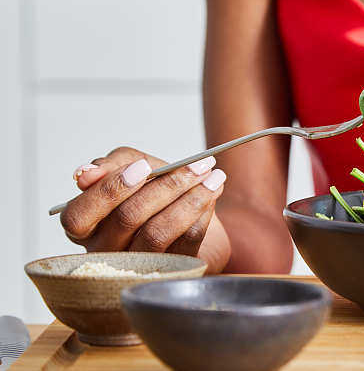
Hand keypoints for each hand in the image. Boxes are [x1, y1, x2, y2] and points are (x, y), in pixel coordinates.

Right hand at [61, 147, 226, 258]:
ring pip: (157, 234)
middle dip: (166, 186)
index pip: (78, 217)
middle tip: (197, 164)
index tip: (143, 166)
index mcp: (85, 227)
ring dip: (190, 199)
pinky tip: (213, 195)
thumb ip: (114, 164)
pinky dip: (202, 213)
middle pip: (127, 219)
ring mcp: (138, 266)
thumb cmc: (156, 189)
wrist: (194, 213)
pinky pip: (185, 242)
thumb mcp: (135, 166)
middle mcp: (105, 252)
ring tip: (213, 177)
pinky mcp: (171, 272)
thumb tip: (84, 174)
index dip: (108, 191)